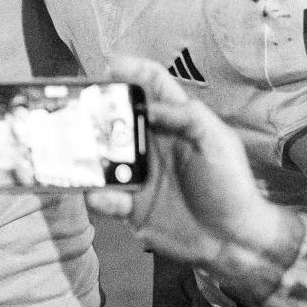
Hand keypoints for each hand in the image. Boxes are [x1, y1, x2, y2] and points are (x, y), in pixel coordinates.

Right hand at [85, 56, 297, 283]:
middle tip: (75, 110)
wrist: (232, 240)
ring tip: (77, 155)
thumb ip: (189, 117)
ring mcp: (135, 173)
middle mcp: (149, 143)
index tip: (110, 66)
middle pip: (113, 117)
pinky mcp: (127, 204)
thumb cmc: (230, 186)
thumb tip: (148, 107)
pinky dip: (100, 197)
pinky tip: (107, 198)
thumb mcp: (218, 143)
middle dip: (92, 111)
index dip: (131, 70)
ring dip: (86, 156)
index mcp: (173, 122)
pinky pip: (103, 197)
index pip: (150, 86)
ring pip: (99, 157)